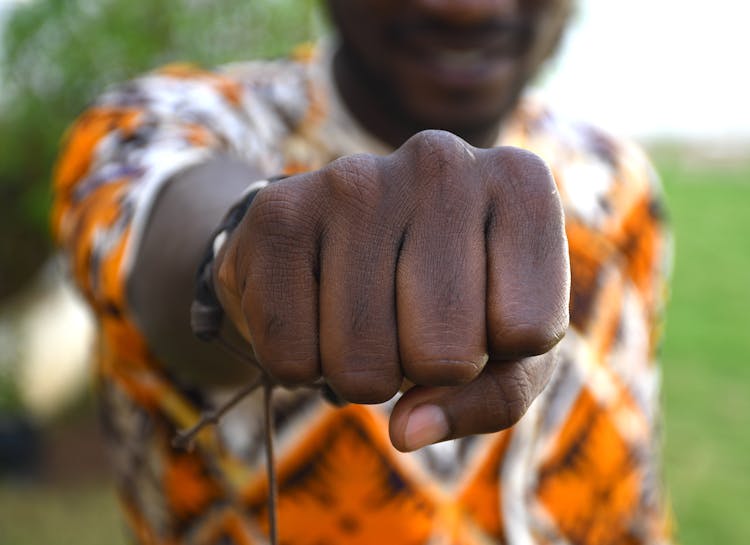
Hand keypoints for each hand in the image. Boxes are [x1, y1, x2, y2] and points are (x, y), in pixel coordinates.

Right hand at [214, 130, 569, 450]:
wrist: (342, 241)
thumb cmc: (447, 295)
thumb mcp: (509, 346)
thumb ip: (495, 396)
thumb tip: (408, 431)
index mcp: (519, 183)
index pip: (527, 333)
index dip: (499, 354)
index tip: (479, 313)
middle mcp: (441, 160)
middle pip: (446, 355)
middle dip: (423, 370)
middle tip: (409, 325)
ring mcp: (353, 179)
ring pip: (364, 364)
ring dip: (362, 374)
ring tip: (362, 318)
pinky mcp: (278, 211)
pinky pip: (292, 356)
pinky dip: (302, 366)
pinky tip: (312, 310)